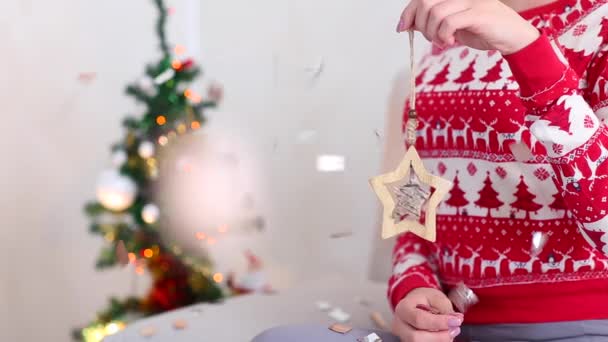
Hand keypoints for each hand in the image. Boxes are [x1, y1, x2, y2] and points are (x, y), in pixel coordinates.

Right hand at [392, 287, 462, 341]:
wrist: (415, 303)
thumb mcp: (435, 296)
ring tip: (451, 332)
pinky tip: (444, 336)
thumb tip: (456, 319)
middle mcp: (400, 325)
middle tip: (455, 329)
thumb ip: (445, 308)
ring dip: (440, 340)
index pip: (419, 319)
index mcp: (403, 309)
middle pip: (416, 338)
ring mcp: (404, 337)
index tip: (456, 321)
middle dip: (439, 337)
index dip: (439, 322)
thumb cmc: (424, 299)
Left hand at [396, 0, 539, 54]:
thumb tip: (407, 25)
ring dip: (433, 34)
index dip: (408, 13)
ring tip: (444, 42)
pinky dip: (444, 36)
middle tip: (433, 39)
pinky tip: (451, 42)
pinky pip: (449, 22)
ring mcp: (470, 0)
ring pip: (435, 13)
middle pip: (425, 3)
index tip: (402, 28)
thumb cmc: (483, 31)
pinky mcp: (478, 12)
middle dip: (421, 26)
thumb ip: (433, 22)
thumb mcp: (452, 27)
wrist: (513, 37)